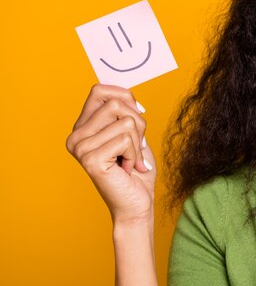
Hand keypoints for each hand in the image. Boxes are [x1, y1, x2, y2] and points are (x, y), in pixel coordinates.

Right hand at [66, 84, 156, 223]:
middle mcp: (76, 136)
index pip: (100, 90)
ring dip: (138, 143)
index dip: (126, 97)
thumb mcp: (133, 133)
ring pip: (126, 122)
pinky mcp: (90, 159)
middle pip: (117, 103)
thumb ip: (125, 112)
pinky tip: (127, 169)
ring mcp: (80, 148)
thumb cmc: (136, 170)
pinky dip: (136, 154)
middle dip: (138, 123)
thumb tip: (126, 94)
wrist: (136, 205)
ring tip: (130, 160)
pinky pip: (126, 140)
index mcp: (82, 127)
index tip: (137, 115)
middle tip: (135, 147)